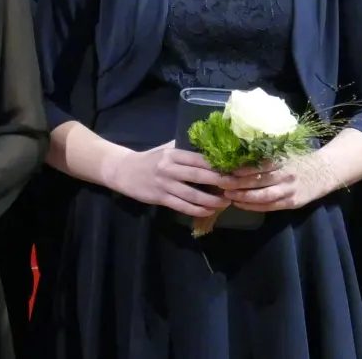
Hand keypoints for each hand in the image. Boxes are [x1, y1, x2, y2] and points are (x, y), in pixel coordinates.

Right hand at [104, 142, 242, 216]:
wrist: (124, 171)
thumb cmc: (149, 159)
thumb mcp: (166, 149)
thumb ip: (185, 151)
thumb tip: (211, 150)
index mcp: (173, 154)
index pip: (200, 159)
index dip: (219, 165)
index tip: (236, 169)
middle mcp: (169, 168)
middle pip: (200, 175)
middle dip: (221, 182)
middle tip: (237, 186)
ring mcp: (164, 184)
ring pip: (193, 194)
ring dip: (212, 200)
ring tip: (226, 202)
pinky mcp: (160, 198)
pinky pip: (183, 206)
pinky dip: (198, 210)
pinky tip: (209, 211)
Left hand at [225, 153, 338, 212]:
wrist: (324, 172)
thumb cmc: (299, 159)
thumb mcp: (285, 151)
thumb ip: (267, 154)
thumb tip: (240, 152)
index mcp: (283, 161)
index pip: (260, 166)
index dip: (242, 169)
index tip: (227, 169)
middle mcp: (286, 176)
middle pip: (258, 182)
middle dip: (238, 184)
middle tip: (222, 184)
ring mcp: (289, 191)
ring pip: (263, 197)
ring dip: (243, 197)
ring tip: (228, 195)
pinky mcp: (291, 203)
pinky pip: (269, 207)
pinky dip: (253, 207)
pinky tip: (240, 204)